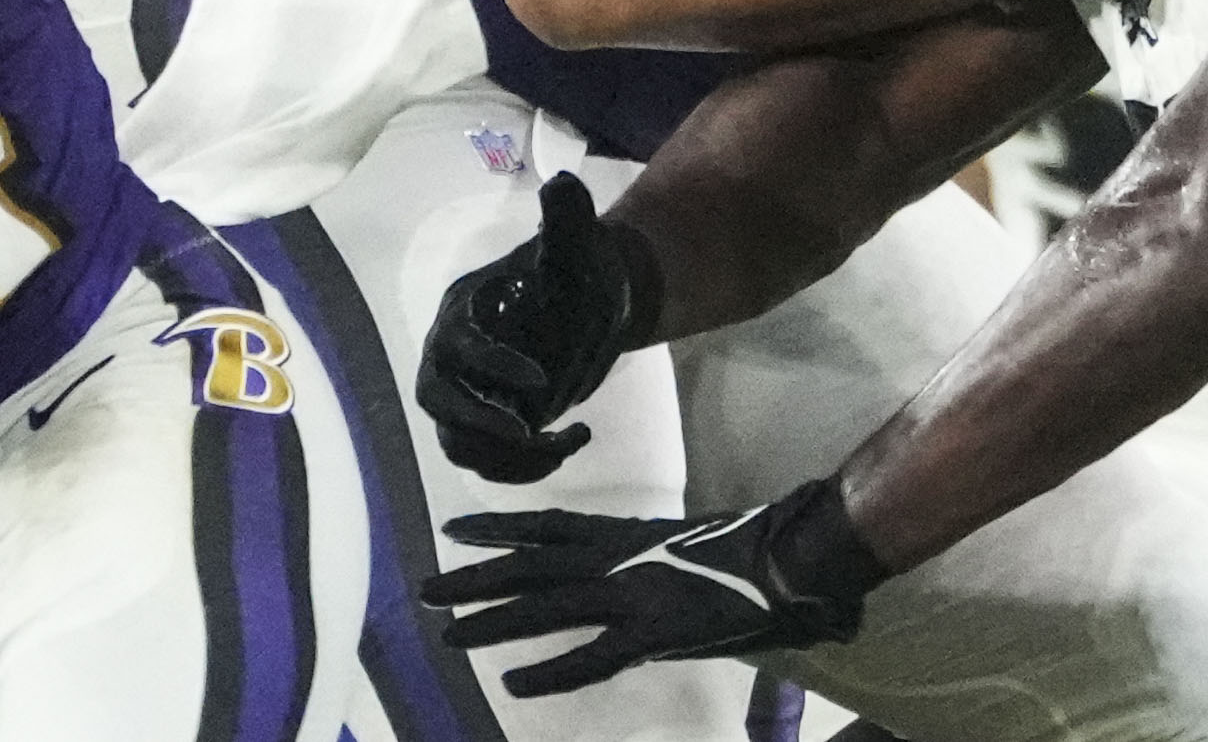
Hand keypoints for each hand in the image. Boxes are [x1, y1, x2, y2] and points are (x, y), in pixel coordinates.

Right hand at [416, 175, 657, 483]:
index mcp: (464, 311)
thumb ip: (567, 218)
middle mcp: (452, 356)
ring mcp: (467, 393)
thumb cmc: (577, 272)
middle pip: (438, 400)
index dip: (489, 364)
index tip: (540, 377)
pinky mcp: (486, 424)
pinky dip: (524, 467)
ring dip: (508, 455)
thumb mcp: (577, 244)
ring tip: (564, 441)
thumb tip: (563, 183)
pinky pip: (486, 461)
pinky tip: (572, 442)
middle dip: (479, 422)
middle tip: (529, 431)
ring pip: (460, 441)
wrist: (590, 304)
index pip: (456, 344)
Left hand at [424, 479, 887, 695]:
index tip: (453, 528)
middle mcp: (612, 558)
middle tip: (423, 588)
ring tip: (447, 632)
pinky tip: (513, 683)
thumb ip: (638, 557)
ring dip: (492, 621)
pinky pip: (590, 658)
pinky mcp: (650, 634)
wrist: (784, 562)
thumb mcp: (675, 543)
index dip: (496, 527)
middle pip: (526, 567)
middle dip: (472, 578)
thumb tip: (613, 572)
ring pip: (542, 607)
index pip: (542, 525)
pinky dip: (549, 671)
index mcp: (619, 534)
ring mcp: (628, 595)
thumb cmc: (741, 551)